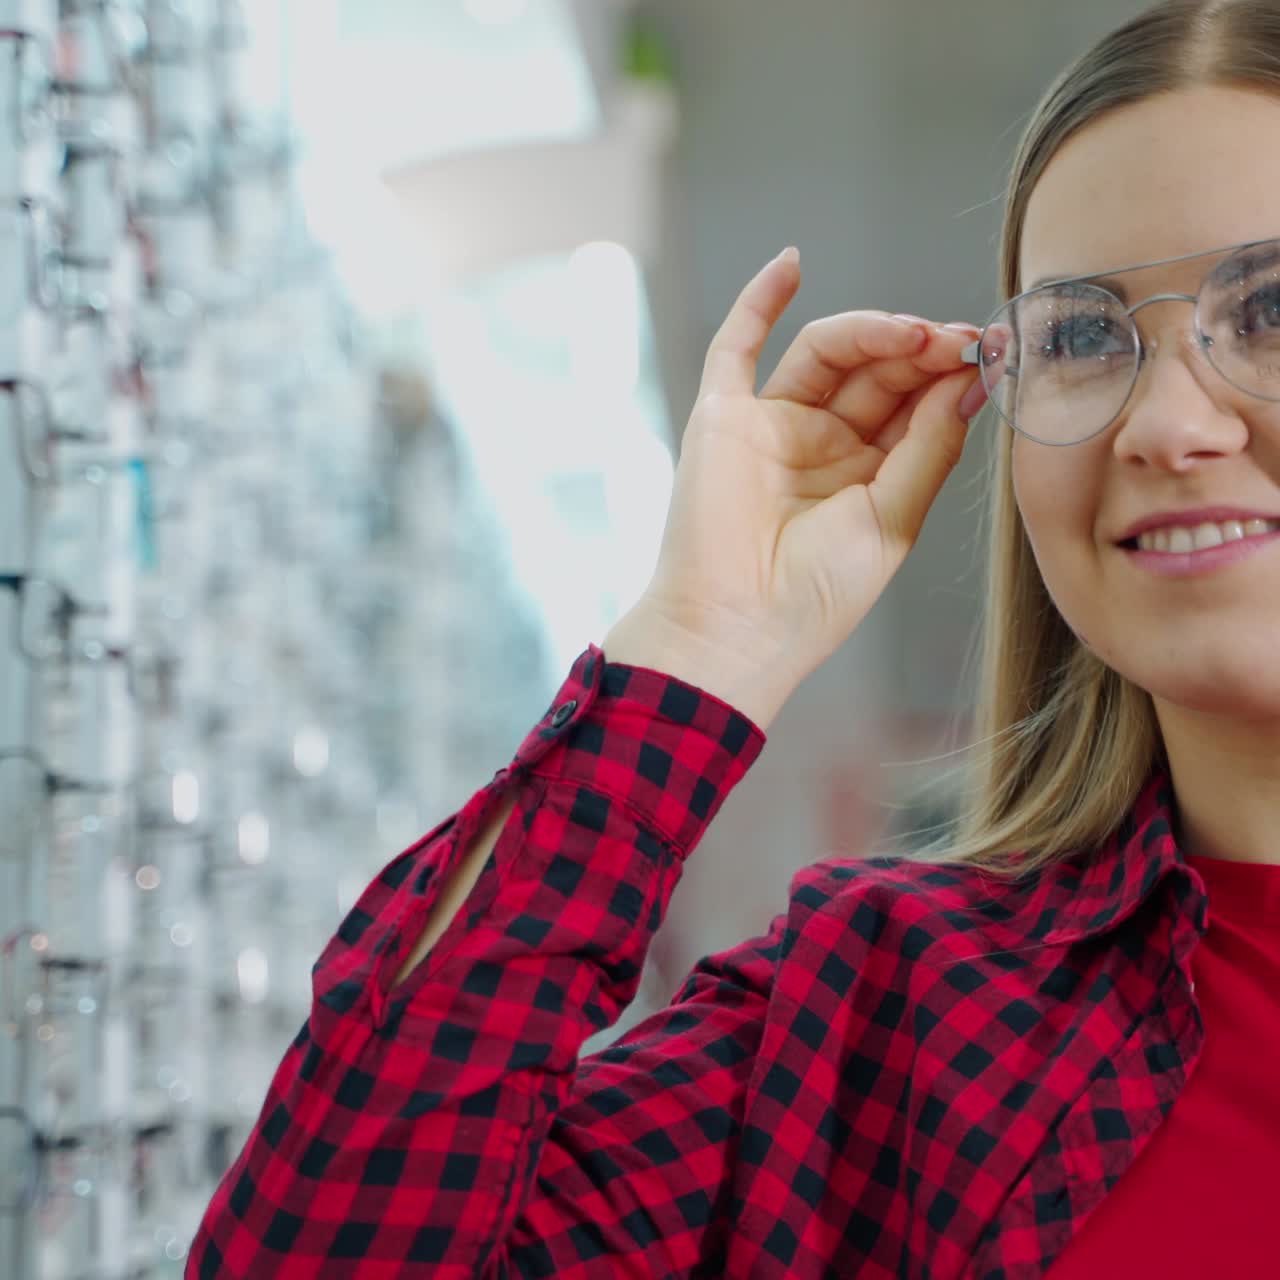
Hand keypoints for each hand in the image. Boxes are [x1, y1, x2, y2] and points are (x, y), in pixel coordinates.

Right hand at [608, 247, 985, 726]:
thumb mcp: (894, 519)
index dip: (950, 375)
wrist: (735, 627)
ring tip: (912, 334)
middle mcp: (822, 446)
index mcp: (867, 476)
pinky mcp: (723, 418)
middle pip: (877, 372)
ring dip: (871, 331)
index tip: (988, 355)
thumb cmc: (816, 593)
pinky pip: (736, 347)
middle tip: (957, 340)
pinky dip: (759, 302)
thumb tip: (970, 380)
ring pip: (826, 354)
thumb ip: (928, 447)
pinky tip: (791, 264)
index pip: (915, 405)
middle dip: (919, 351)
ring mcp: (772, 427)